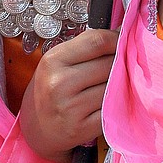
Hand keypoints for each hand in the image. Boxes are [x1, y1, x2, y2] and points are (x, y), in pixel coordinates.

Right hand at [20, 28, 117, 162]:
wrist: (36, 130)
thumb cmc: (51, 91)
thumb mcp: (58, 63)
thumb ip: (86, 47)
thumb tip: (123, 32)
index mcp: (53, 60)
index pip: (97, 42)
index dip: (118, 39)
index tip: (125, 41)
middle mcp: (59, 83)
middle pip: (109, 64)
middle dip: (121, 63)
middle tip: (123, 65)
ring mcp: (71, 107)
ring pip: (114, 86)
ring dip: (121, 85)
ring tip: (115, 85)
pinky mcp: (82, 128)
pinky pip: (113, 109)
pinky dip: (117, 105)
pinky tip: (112, 103)